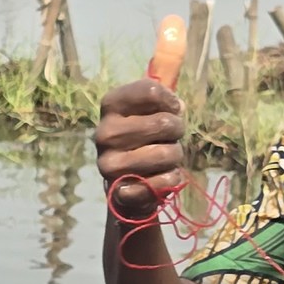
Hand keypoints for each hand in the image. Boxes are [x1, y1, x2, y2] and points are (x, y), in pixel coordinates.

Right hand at [94, 78, 184, 213]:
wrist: (126, 184)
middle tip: (170, 136)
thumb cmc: (143, 138)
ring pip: (167, 154)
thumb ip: (163, 99)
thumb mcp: (148, 111)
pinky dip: (171, 179)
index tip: (172, 110)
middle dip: (177, 130)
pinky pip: (164, 181)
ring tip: (165, 157)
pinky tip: (162, 176)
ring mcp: (109, 164)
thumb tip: (178, 105)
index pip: (151, 91)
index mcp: (111, 105)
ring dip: (175, 156)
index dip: (171, 101)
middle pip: (164, 122)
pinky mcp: (120, 192)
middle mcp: (105, 133)